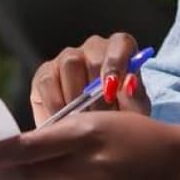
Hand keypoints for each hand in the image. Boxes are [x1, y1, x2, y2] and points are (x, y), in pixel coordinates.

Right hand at [29, 31, 152, 123]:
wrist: (93, 136)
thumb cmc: (118, 118)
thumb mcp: (134, 113)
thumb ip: (135, 98)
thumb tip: (129, 83)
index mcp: (120, 53)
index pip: (121, 43)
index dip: (117, 62)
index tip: (113, 88)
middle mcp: (93, 50)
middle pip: (94, 57)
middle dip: (96, 90)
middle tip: (98, 115)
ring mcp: (66, 59)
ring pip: (70, 64)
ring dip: (76, 96)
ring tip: (81, 119)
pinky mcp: (45, 75)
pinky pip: (47, 82)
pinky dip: (55, 103)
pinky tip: (63, 119)